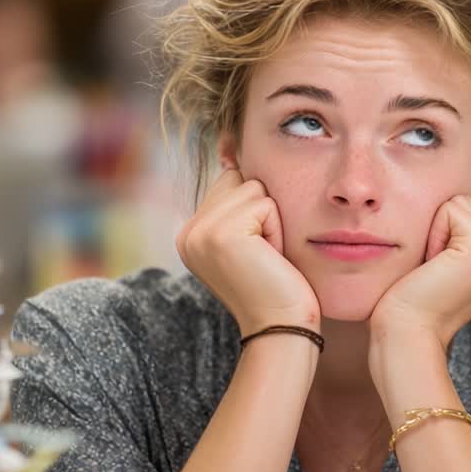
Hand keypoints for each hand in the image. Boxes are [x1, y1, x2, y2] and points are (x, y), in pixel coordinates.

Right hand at [176, 169, 320, 336]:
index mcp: (190, 234)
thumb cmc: (278, 286)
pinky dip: (278, 228)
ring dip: (273, 219)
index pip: (229, 183)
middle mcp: (188, 232)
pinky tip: (272, 258)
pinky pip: (264, 202)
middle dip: (263, 210)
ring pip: (253, 186)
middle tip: (264, 254)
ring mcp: (199, 232)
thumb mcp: (252, 239)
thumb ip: (238, 201)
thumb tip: (231, 143)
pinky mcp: (220, 234)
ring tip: (268, 256)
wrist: (282, 328)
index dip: (255, 208)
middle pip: (239, 179)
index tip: (259, 249)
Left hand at [369, 195, 470, 349]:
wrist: (407, 333)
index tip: (441, 271)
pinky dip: (433, 234)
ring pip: (459, 203)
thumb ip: (463, 231)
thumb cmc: (415, 298)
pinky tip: (434, 266)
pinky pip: (450, 209)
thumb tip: (466, 190)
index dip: (445, 234)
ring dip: (436, 233)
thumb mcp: (450, 259)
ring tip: (436, 269)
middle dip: (441, 230)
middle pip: (467, 203)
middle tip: (436, 271)